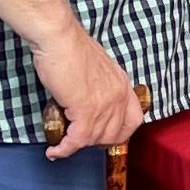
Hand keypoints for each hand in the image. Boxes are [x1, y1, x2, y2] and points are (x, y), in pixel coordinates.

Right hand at [29, 22, 143, 154]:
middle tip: (79, 140)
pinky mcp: (86, 110)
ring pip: (95, 139)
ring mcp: (105, 104)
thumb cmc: (70, 48)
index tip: (105, 137)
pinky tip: (55, 151)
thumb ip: (99, 86)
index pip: (134, 119)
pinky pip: (77, 140)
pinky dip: (65, 149)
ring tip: (62, 144)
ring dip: (77, 145)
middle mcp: (118, 96)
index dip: (120, 132)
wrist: (59, 38)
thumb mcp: (96, 68)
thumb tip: (89, 100)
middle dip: (96, 142)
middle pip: (115, 134)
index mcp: (122, 84)